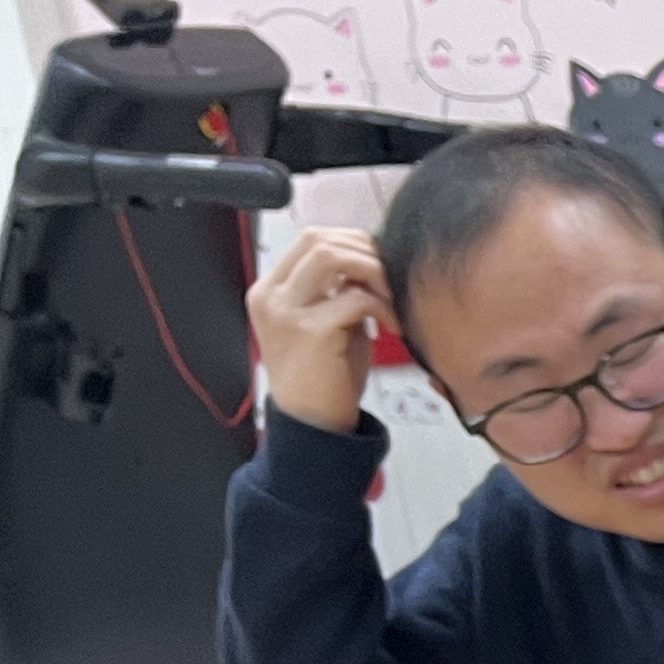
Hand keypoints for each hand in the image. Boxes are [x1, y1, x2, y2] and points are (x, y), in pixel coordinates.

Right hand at [244, 225, 395, 435]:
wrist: (313, 424)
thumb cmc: (325, 377)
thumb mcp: (325, 324)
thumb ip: (338, 291)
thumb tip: (371, 264)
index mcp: (271, 290)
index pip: (309, 239)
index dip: (351, 242)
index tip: (378, 263)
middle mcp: (271, 295)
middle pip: (318, 239)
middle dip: (364, 251)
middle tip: (390, 278)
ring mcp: (286, 311)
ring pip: (331, 257)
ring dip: (372, 271)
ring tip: (391, 298)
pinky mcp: (310, 331)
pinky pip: (355, 298)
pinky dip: (383, 307)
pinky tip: (392, 326)